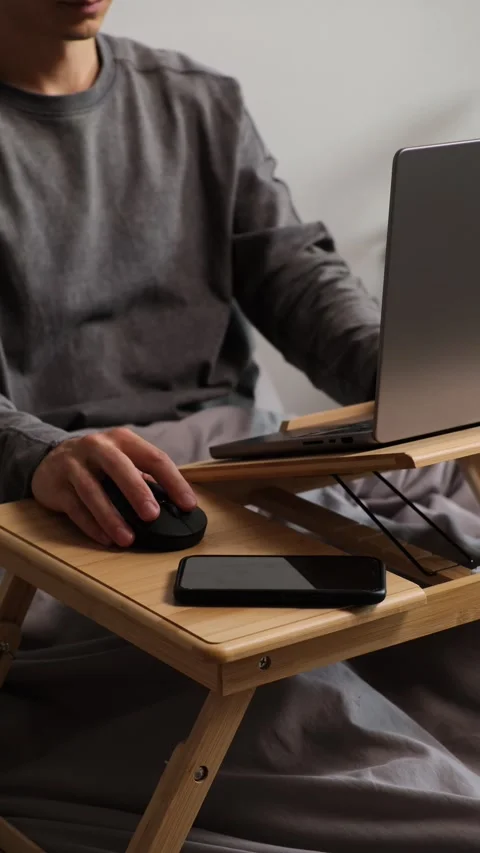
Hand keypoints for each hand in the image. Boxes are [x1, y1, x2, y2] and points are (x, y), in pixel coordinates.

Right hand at [31, 428, 196, 547]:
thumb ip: (145, 478)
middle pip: (120, 467)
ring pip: (93, 490)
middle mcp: (98, 446)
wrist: (50, 460)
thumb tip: (175, 506)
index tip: (188, 504)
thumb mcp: (122, 461)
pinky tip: (106, 539)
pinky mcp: (56, 485)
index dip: (173, 482)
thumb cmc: (98, 464)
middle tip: (152, 516)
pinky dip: (91, 525)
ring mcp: (74, 464)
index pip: (154, 458)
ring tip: (127, 538)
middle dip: (138, 492)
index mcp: (123, 440)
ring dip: (111, 517)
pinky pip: (75, 507)